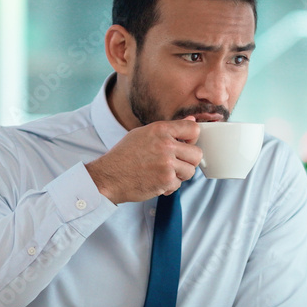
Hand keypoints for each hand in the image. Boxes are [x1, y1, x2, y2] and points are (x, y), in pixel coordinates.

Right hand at [85, 117, 200, 203]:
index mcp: (161, 129)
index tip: (185, 145)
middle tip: (176, 163)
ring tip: (165, 173)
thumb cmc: (124, 155)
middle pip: (197, 154)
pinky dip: (169, 186)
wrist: (109, 176)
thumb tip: (192, 120)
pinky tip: (156, 182)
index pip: (193, 129)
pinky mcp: (165, 181)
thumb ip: (168, 129)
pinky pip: (178, 184)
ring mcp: (167, 164)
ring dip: (180, 175)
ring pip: (191, 171)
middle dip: (189, 161)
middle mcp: (166, 145)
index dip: (192, 139)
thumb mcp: (143, 134)